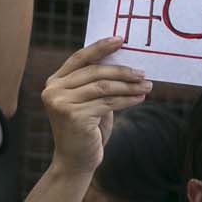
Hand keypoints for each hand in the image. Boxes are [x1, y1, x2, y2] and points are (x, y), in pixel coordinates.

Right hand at [41, 37, 149, 176]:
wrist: (75, 162)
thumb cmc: (86, 130)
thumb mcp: (89, 102)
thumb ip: (96, 83)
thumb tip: (124, 63)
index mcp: (55, 82)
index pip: (79, 58)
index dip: (100, 47)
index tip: (121, 39)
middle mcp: (54, 90)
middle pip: (94, 72)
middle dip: (122, 71)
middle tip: (142, 72)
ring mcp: (61, 103)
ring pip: (103, 87)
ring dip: (128, 85)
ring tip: (147, 85)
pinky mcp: (74, 116)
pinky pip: (108, 103)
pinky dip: (127, 99)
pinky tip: (140, 97)